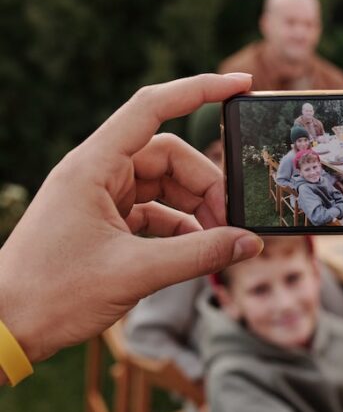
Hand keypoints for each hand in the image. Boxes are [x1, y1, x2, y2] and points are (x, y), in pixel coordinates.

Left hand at [0, 73, 263, 370]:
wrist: (6, 326)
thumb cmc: (52, 293)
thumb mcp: (135, 272)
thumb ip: (198, 254)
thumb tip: (249, 243)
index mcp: (94, 166)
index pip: (153, 108)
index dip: (200, 91)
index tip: (241, 85)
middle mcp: (97, 173)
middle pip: (170, 156)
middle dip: (206, 184)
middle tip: (232, 221)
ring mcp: (100, 197)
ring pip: (166, 185)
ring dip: (197, 208)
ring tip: (219, 241)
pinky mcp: (104, 222)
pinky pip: (155, 211)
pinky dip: (181, 227)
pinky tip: (197, 250)